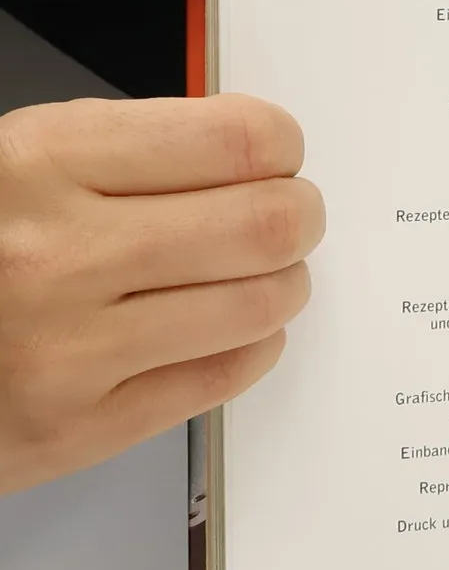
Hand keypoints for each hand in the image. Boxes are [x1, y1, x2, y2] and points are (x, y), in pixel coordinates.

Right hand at [0, 95, 324, 496]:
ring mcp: (69, 351)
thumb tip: (251, 153)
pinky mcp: (79, 428)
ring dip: (283, 283)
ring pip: (261, 305)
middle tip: (291, 216)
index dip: (279, 145)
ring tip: (258, 273)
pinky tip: (229, 326)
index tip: (278, 154)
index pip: (235, 141)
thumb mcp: (14, 164)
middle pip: (266, 225)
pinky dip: (252, 344)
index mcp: (39, 163)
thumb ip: (125, 152)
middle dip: (300, 216)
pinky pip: (223, 376)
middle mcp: (56, 256)